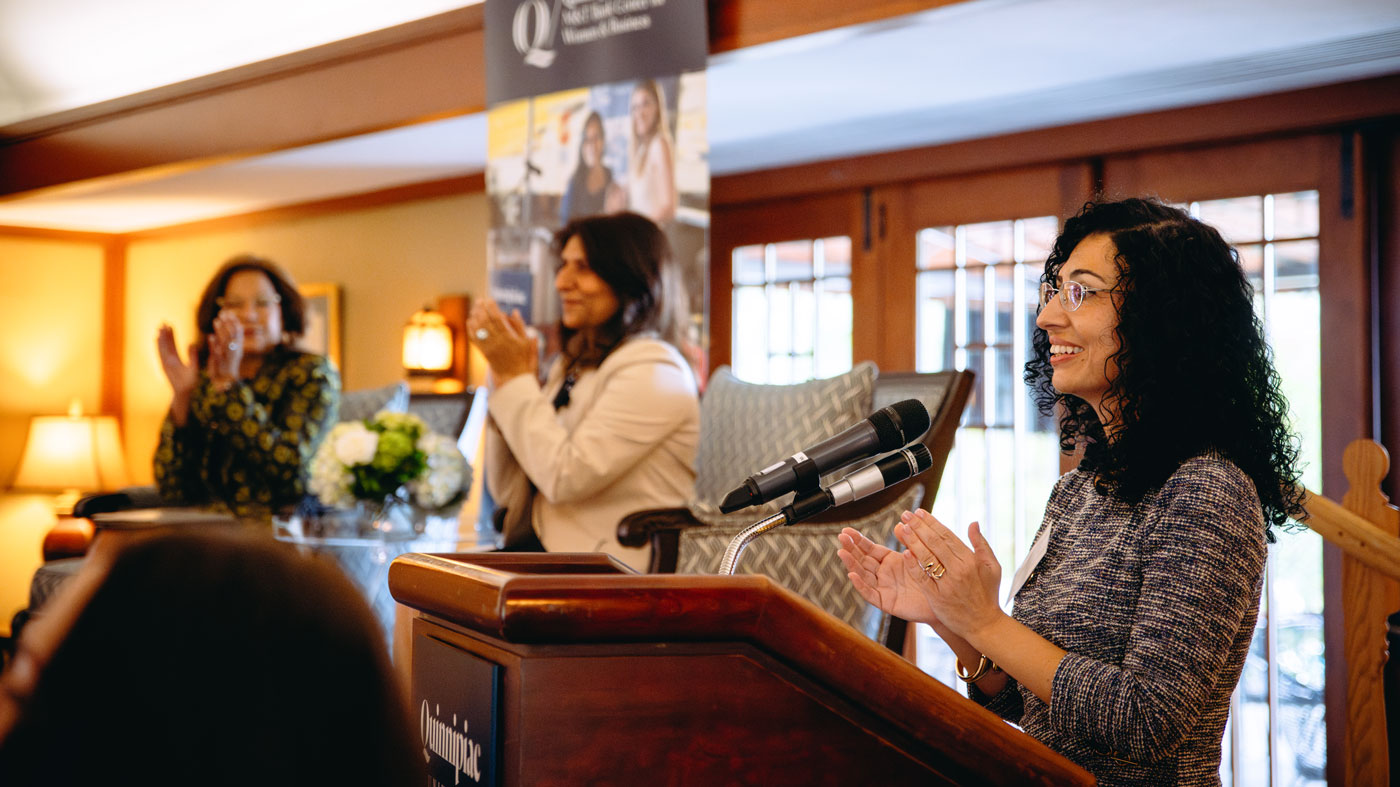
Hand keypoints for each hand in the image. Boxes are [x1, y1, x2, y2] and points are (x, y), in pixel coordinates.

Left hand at [156, 324, 197, 397]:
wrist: (181, 393)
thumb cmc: (189, 382)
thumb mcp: (194, 370)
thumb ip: (193, 356)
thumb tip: (192, 343)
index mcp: (173, 360)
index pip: (169, 344)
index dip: (169, 334)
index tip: (168, 324)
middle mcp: (166, 361)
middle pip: (163, 344)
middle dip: (163, 333)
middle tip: (163, 322)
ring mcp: (163, 363)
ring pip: (160, 348)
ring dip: (159, 338)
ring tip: (159, 329)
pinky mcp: (163, 366)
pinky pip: (159, 353)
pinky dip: (158, 346)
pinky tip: (157, 341)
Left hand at [205, 310, 242, 385]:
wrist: (225, 384)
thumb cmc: (225, 367)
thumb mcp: (226, 353)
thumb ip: (223, 341)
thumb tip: (219, 329)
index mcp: (237, 348)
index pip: (238, 333)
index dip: (234, 322)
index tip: (229, 313)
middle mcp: (234, 352)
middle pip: (233, 335)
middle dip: (228, 323)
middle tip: (223, 313)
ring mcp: (228, 358)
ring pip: (226, 342)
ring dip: (221, 331)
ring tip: (216, 320)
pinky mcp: (220, 364)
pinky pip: (217, 353)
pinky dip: (214, 345)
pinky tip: (210, 336)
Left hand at [467, 298, 537, 384]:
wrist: (514, 378)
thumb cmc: (523, 359)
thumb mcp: (526, 342)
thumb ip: (520, 326)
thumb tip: (514, 311)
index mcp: (508, 338)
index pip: (497, 319)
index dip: (492, 308)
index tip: (490, 299)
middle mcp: (497, 342)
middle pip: (486, 322)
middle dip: (481, 309)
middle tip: (480, 300)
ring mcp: (489, 348)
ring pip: (478, 329)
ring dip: (475, 316)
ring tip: (475, 307)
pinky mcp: (484, 353)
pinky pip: (474, 339)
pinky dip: (471, 329)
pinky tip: (470, 320)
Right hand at [836, 526, 939, 625]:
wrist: (944, 600)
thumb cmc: (932, 578)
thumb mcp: (919, 556)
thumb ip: (908, 541)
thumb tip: (899, 524)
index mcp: (890, 561)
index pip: (870, 549)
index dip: (858, 540)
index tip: (846, 531)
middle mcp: (883, 574)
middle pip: (862, 560)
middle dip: (851, 549)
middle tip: (841, 537)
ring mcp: (883, 588)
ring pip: (862, 575)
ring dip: (851, 564)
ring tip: (842, 552)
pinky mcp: (886, 602)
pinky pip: (870, 594)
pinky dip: (861, 585)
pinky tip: (853, 575)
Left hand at [894, 510, 1005, 641]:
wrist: (984, 625)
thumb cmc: (988, 594)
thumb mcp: (992, 567)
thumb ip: (981, 544)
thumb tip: (973, 523)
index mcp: (970, 560)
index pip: (947, 536)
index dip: (932, 523)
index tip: (920, 512)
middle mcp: (959, 570)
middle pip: (935, 543)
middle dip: (919, 527)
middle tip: (906, 514)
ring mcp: (947, 584)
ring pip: (927, 558)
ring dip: (913, 541)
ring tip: (902, 527)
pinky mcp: (937, 598)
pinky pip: (922, 578)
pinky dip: (913, 566)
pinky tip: (904, 553)